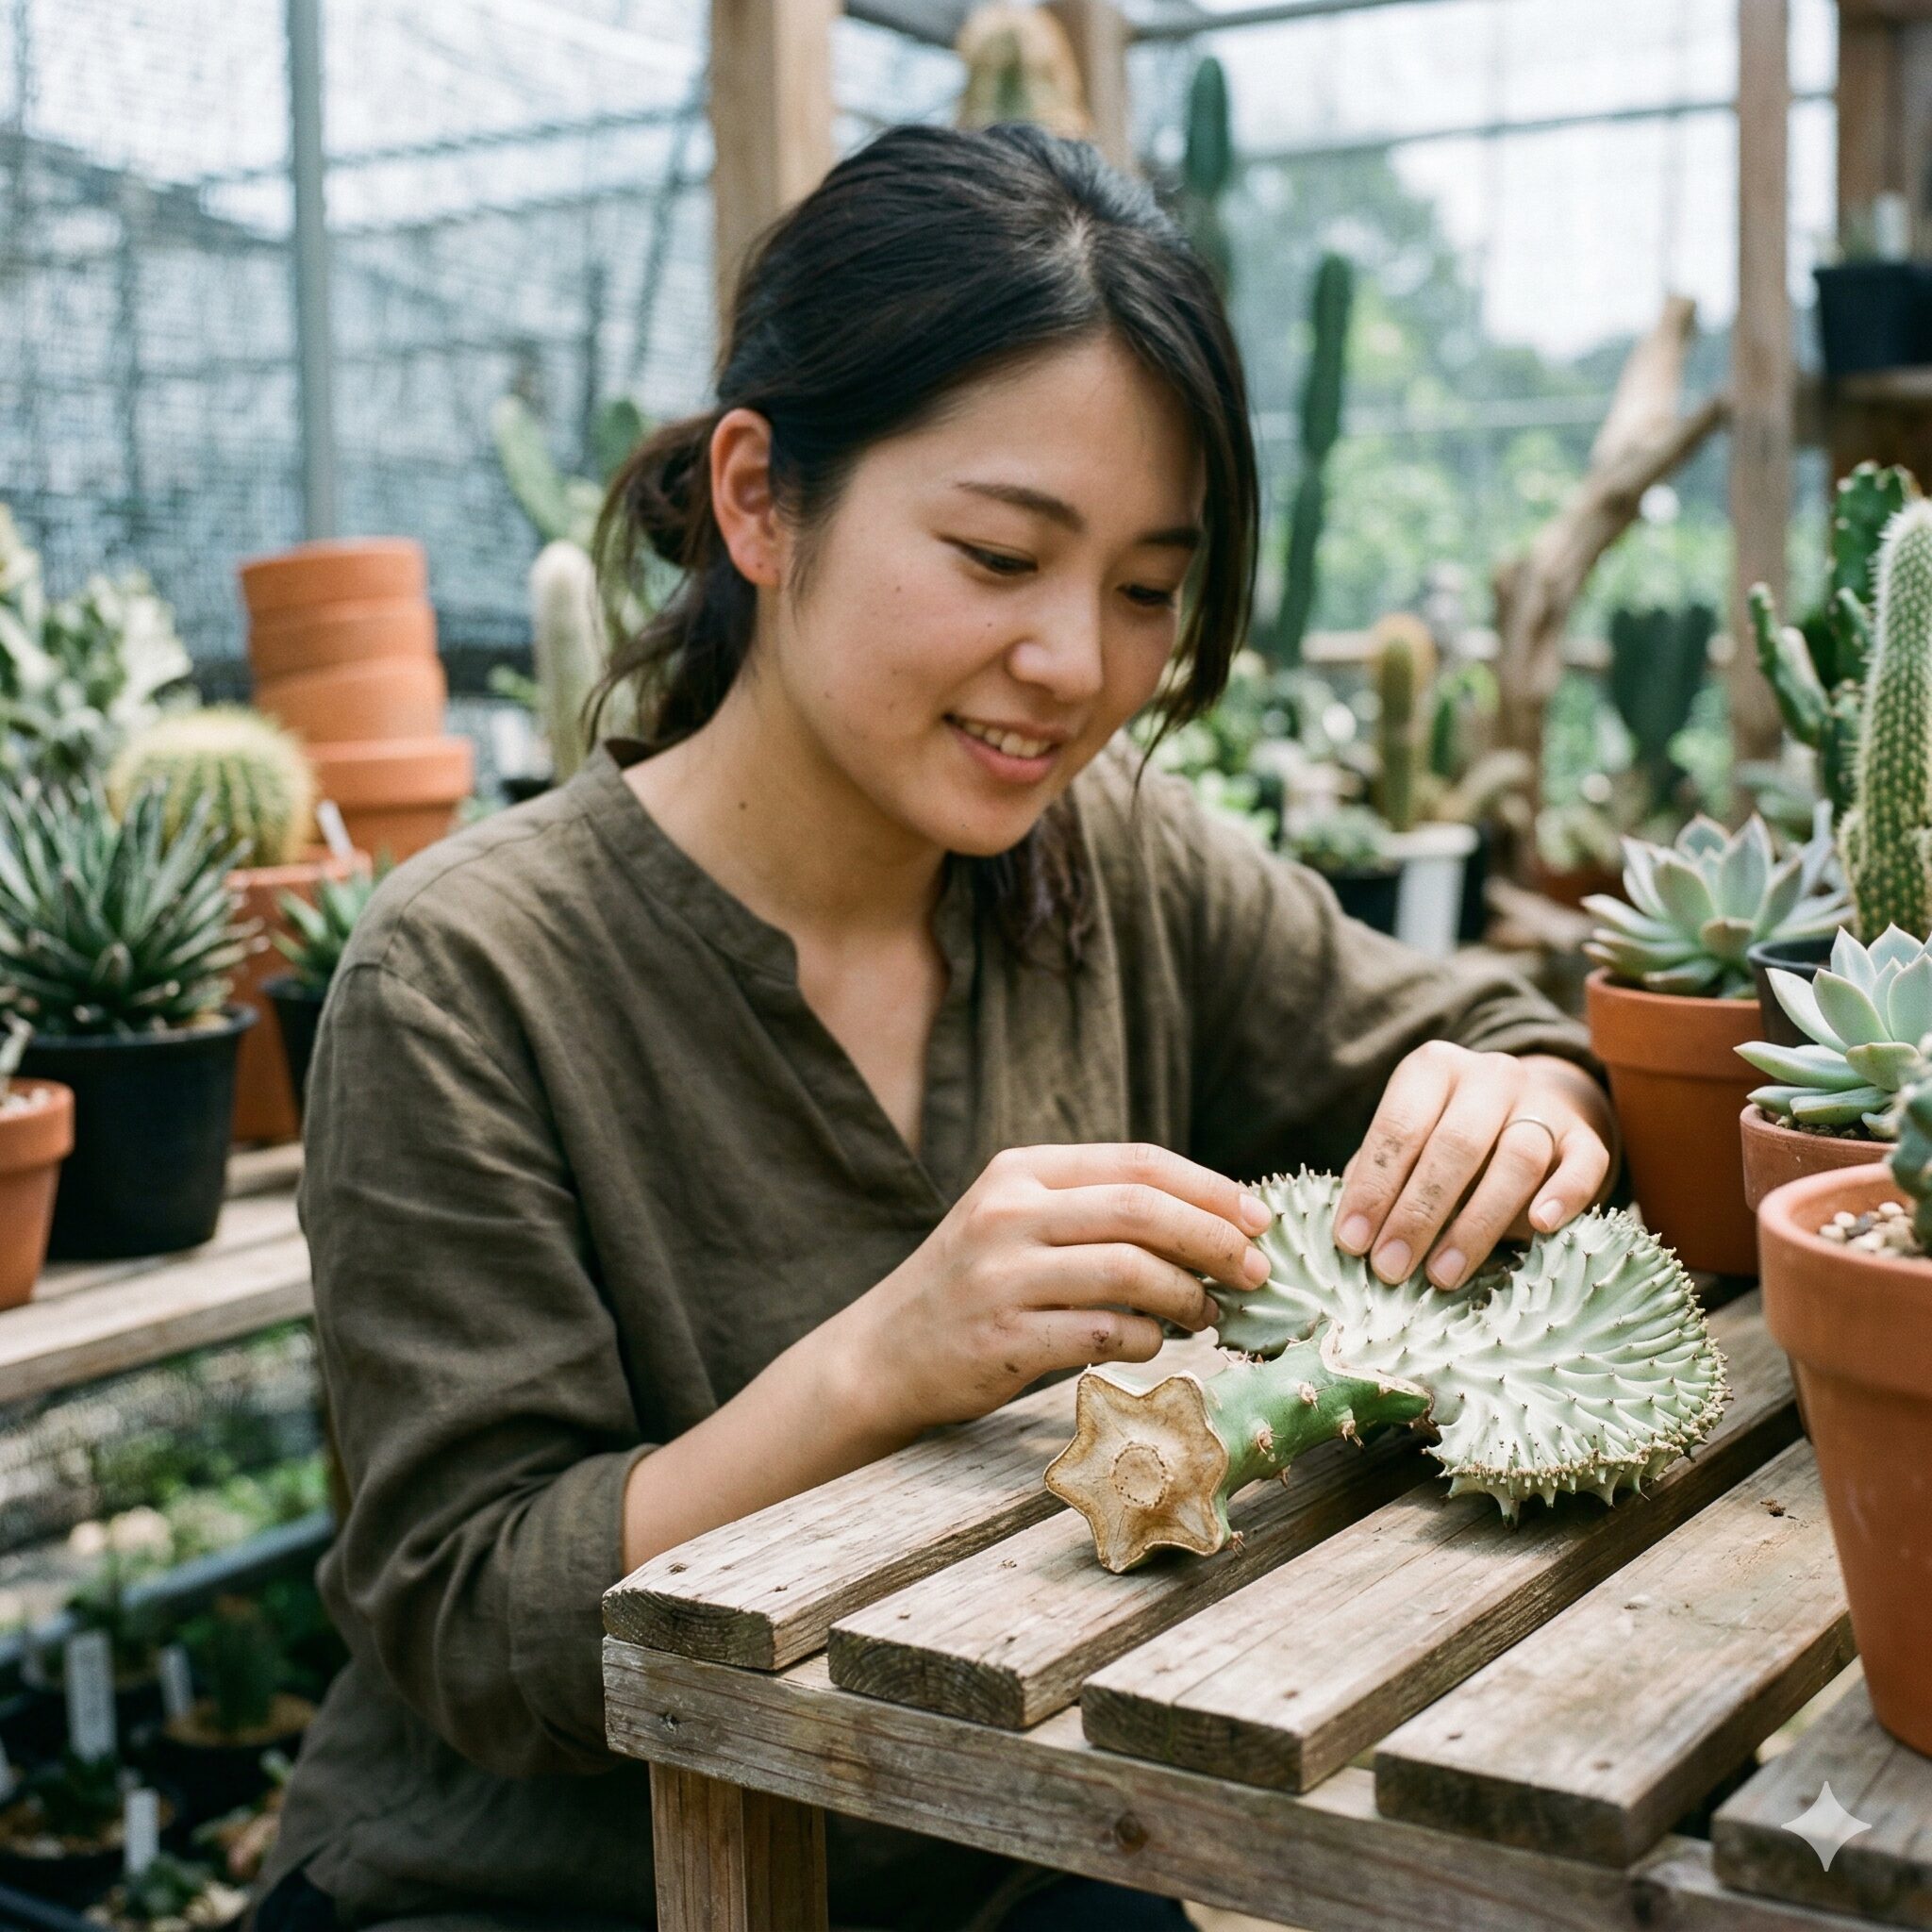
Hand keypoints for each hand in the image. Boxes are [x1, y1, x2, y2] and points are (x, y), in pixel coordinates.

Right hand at [845, 1143, 1274, 1431]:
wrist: (883, 1354)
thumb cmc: (974, 1287)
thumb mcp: (1018, 1222)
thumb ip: (1094, 1211)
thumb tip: (1212, 1222)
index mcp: (1021, 1169)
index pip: (1138, 1162)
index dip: (1210, 1189)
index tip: (1258, 1218)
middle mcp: (1009, 1212)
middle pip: (1141, 1210)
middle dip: (1214, 1239)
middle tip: (1255, 1270)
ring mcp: (1001, 1275)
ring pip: (1129, 1270)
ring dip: (1187, 1294)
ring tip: (1209, 1312)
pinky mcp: (1001, 1338)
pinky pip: (1102, 1333)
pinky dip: (1146, 1340)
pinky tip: (1154, 1344)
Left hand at [1332, 1045, 1614, 1292]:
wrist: (1526, 1107)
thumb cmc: (1442, 1138)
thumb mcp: (1405, 1144)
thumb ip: (1378, 1178)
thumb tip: (1355, 1235)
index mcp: (1433, 1069)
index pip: (1399, 1127)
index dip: (1374, 1188)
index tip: (1353, 1242)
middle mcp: (1490, 1075)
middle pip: (1456, 1145)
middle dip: (1418, 1213)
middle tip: (1391, 1267)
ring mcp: (1542, 1102)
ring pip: (1519, 1159)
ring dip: (1476, 1224)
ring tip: (1441, 1275)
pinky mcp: (1585, 1135)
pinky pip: (1584, 1163)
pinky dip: (1564, 1195)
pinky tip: (1539, 1226)